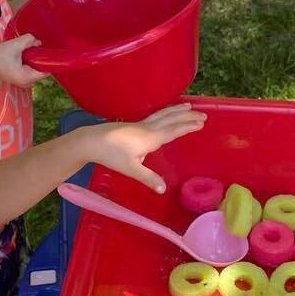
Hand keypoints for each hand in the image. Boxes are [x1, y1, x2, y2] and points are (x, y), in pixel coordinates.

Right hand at [0, 36, 46, 87]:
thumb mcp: (14, 46)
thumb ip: (28, 41)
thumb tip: (38, 42)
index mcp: (28, 78)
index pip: (47, 70)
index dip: (50, 60)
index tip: (49, 50)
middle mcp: (28, 83)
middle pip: (42, 69)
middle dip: (40, 58)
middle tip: (34, 47)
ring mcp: (24, 81)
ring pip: (36, 68)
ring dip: (34, 58)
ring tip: (26, 50)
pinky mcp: (20, 77)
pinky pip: (30, 68)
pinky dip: (29, 61)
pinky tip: (23, 54)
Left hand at [85, 104, 206, 191]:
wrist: (91, 141)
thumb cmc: (111, 155)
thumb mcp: (131, 169)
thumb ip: (148, 178)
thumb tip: (164, 189)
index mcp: (150, 138)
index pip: (174, 130)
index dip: (188, 126)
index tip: (202, 122)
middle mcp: (147, 128)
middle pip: (171, 119)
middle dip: (187, 117)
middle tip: (203, 114)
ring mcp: (140, 125)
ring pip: (163, 114)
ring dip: (177, 110)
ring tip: (188, 106)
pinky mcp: (133, 125)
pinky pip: (156, 116)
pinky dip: (166, 112)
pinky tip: (165, 114)